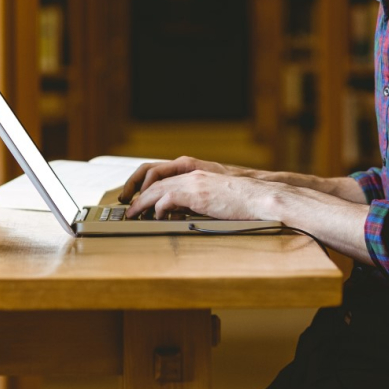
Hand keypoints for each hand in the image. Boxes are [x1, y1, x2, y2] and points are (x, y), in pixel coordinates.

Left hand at [124, 169, 282, 220]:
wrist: (261, 197)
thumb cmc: (243, 200)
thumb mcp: (215, 195)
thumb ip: (196, 198)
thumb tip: (180, 211)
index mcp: (195, 170)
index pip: (160, 170)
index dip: (143, 182)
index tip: (135, 196)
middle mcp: (191, 172)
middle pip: (152, 176)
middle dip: (136, 191)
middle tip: (127, 207)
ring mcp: (193, 181)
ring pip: (156, 187)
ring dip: (141, 202)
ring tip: (133, 214)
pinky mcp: (196, 193)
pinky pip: (167, 199)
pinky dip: (158, 209)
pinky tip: (157, 218)